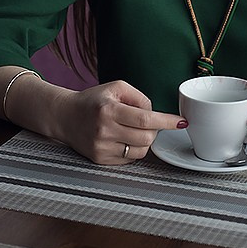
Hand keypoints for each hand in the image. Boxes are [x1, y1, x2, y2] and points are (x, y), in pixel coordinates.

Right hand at [55, 80, 186, 164]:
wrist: (65, 116)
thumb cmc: (93, 100)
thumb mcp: (117, 88)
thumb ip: (139, 98)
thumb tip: (155, 114)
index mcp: (109, 110)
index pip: (145, 119)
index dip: (166, 121)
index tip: (181, 122)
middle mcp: (104, 131)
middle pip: (146, 138)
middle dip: (154, 130)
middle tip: (147, 121)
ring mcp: (101, 148)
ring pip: (140, 152)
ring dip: (145, 141)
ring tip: (134, 129)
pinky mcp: (100, 160)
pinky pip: (129, 159)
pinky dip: (133, 149)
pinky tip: (124, 138)